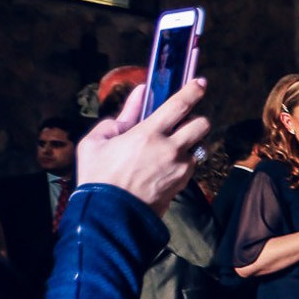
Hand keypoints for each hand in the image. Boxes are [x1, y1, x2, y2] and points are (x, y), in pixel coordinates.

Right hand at [75, 78, 211, 215]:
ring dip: (188, 143)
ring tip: (166, 149)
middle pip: (202, 125)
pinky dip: (182, 162)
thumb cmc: (98, 177)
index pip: (179, 105)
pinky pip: (190, 166)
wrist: (110, 217)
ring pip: (197, 147)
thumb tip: (139, 94)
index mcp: (148, 134)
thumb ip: (121, 115)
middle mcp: (170, 150)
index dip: (193, 91)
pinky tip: (162, 167)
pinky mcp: (182, 185)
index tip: (200, 82)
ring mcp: (180, 169)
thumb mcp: (96, 141)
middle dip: (196, 119)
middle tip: (182, 122)